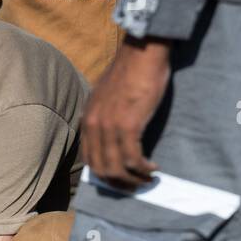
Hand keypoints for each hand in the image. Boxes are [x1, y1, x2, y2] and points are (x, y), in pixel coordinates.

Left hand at [81, 37, 172, 189]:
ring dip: (133, 179)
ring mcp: (108, 126)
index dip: (104, 174)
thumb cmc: (130, 72)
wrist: (141, 53)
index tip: (120, 179)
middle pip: (100, 168)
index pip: (88, 158)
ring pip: (116, 167)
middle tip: (135, 186)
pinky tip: (153, 168)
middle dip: (118, 183)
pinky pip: (133, 158)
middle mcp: (92, 125)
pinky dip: (143, 168)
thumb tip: (112, 135)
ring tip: (147, 180)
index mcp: (87, 119)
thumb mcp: (106, 96)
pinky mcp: (128, 125)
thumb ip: (105, 115)